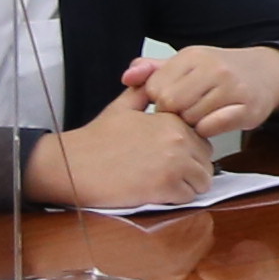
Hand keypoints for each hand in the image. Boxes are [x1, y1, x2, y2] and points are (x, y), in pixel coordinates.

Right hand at [30, 92, 216, 210]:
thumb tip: (156, 80)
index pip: (201, 138)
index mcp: (172, 119)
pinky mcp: (166, 187)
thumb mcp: (122, 107)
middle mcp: (178, 138)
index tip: (167, 158)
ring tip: (160, 184)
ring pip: (201, 180)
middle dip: (191, 169)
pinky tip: (155, 193)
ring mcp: (174, 163)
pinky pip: (189, 197)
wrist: (72, 165)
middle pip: (205, 161)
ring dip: (186, 186)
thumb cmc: (96, 139)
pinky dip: (176, 199)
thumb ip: (145, 93)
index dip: (188, 151)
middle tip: (164, 174)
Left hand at [121, 44, 278, 138]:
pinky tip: (213, 123)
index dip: (158, 100)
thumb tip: (127, 76)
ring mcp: (232, 88)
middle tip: (184, 113)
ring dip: (191, 124)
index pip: (155, 87)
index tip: (169, 102)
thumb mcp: (187, 65)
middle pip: (171, 103)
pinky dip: (208, 130)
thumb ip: (154, 70)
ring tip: (200, 116)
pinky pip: (212, 127)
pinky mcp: (247, 108)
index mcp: (192, 55)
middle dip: (173, 114)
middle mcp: (213, 68)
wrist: (267, 72)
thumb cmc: (220, 72)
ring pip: (191, 118)